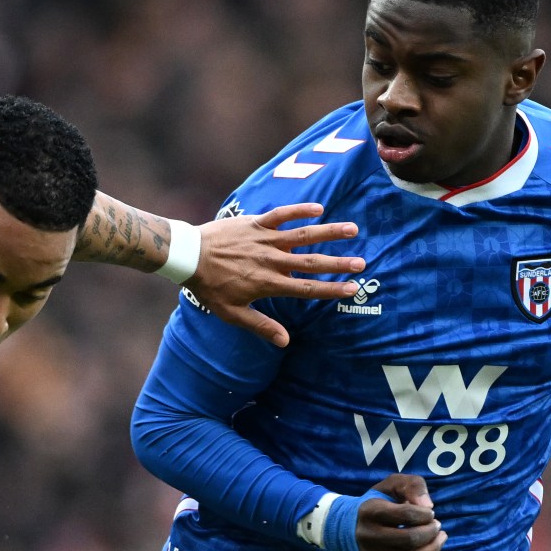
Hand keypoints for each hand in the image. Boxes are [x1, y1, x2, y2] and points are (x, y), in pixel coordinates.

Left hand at [190, 204, 365, 347]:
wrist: (189, 256)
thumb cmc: (209, 287)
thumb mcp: (232, 313)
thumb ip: (261, 326)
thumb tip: (285, 342)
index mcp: (268, 283)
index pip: (306, 288)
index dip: (331, 290)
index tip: (352, 289)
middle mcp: (271, 260)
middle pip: (311, 263)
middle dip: (338, 264)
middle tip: (362, 263)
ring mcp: (264, 239)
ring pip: (302, 235)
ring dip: (329, 232)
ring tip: (352, 229)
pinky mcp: (255, 223)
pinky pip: (281, 214)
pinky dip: (299, 210)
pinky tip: (319, 208)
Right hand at [356, 472, 444, 550]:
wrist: (350, 528)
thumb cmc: (379, 502)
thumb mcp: (393, 484)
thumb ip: (413, 486)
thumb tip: (428, 505)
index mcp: (370, 512)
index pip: (406, 515)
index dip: (426, 514)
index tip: (429, 512)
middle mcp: (368, 537)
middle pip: (411, 540)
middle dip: (432, 531)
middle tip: (436, 525)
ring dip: (433, 548)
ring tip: (438, 538)